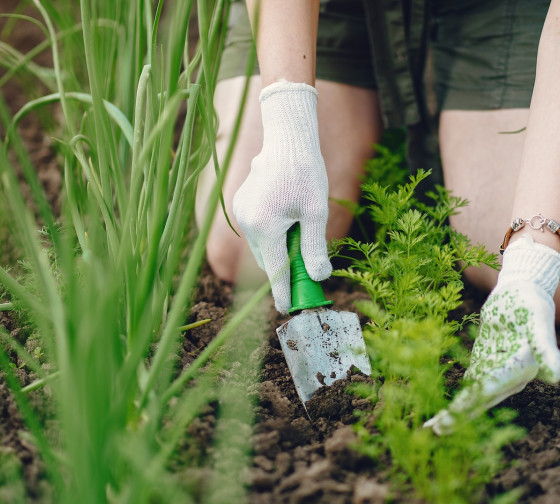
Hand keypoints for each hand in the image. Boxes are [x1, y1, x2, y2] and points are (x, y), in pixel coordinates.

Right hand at [233, 81, 330, 312]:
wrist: (286, 138)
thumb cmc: (305, 172)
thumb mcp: (316, 212)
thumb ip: (315, 247)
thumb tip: (319, 277)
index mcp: (265, 227)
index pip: (275, 271)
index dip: (283, 292)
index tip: (288, 309)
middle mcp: (248, 223)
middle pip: (268, 261)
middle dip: (284, 270)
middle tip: (306, 276)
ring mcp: (241, 213)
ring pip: (262, 247)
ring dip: (279, 251)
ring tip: (300, 240)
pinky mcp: (241, 205)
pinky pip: (257, 231)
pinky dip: (272, 236)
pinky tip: (288, 222)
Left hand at [425, 235, 559, 433]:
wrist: (524, 291)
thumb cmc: (533, 305)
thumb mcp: (539, 322)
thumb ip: (546, 349)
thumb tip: (554, 378)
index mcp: (521, 371)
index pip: (490, 390)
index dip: (470, 404)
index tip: (450, 418)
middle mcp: (509, 378)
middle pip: (480, 400)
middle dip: (458, 416)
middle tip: (434, 432)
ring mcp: (496, 372)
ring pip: (473, 397)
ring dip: (454, 413)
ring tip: (432, 429)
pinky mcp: (485, 364)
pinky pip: (469, 385)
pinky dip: (456, 398)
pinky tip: (440, 411)